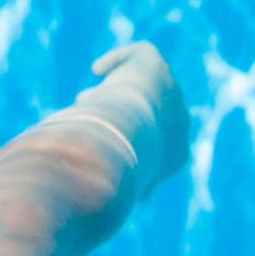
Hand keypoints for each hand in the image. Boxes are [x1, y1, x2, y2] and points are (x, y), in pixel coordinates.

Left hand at [77, 39, 190, 202]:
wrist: (125, 140)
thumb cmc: (112, 172)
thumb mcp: (102, 192)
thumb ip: (95, 195)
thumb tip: (76, 199)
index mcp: (173, 158)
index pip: (153, 149)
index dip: (125, 144)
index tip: (97, 146)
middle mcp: (178, 125)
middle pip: (148, 116)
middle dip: (118, 118)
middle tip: (88, 123)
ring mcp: (170, 94)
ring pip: (145, 88)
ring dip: (115, 93)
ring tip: (84, 98)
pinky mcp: (156, 68)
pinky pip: (143, 56)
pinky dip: (120, 59)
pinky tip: (96, 68)